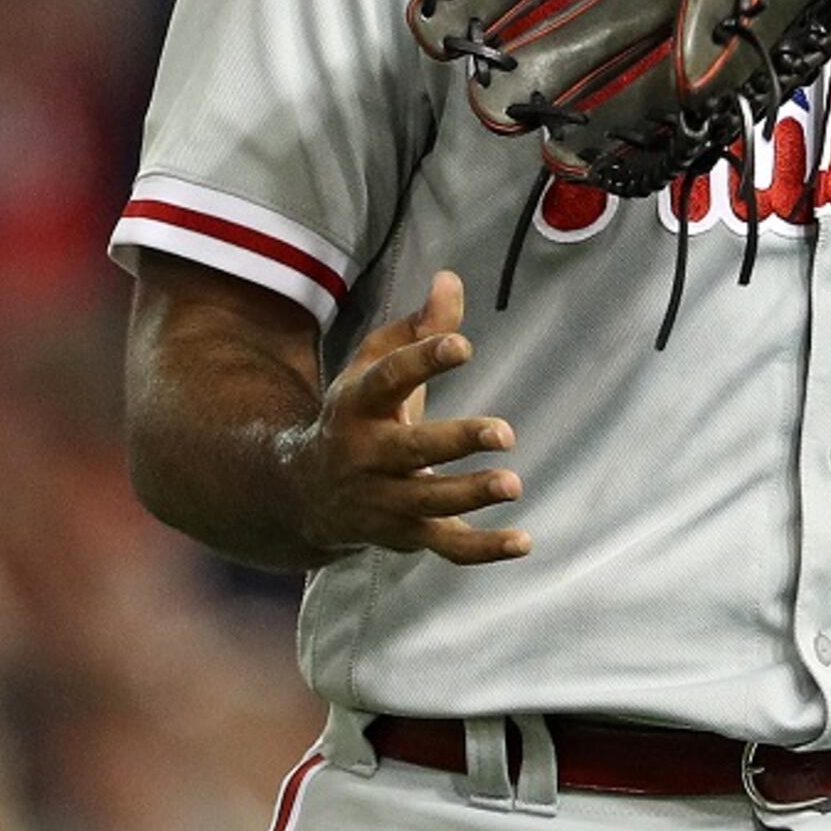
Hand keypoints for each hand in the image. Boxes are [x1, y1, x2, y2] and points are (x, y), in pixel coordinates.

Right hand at [282, 273, 530, 564]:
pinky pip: (444, 547)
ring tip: (512, 483)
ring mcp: (383, 500)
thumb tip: (452, 280)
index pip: (389, 379)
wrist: (306, 491)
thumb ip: (419, 328)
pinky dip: (483, 550)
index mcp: (358, 404)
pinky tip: (523, 541)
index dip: (424, 360)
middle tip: (504, 432)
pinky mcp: (403, 535)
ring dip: (470, 495)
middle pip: (410, 450)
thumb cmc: (359, 414)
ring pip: (427, 503)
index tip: (462, 345)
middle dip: (455, 442)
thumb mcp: (375, 367)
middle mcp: (365, 455)